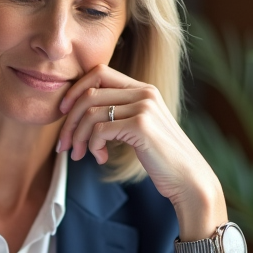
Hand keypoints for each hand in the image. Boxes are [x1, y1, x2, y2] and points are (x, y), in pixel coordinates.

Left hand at [56, 65, 233, 252]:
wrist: (188, 179)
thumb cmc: (162, 159)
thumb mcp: (139, 129)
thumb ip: (118, 115)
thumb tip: (80, 113)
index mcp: (143, 89)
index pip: (98, 72)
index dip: (75, 90)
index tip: (64, 112)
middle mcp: (144, 92)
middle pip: (89, 92)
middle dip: (69, 119)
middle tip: (64, 144)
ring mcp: (144, 107)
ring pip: (90, 112)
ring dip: (78, 136)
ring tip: (79, 155)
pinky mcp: (141, 125)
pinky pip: (99, 130)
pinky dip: (93, 145)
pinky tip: (100, 158)